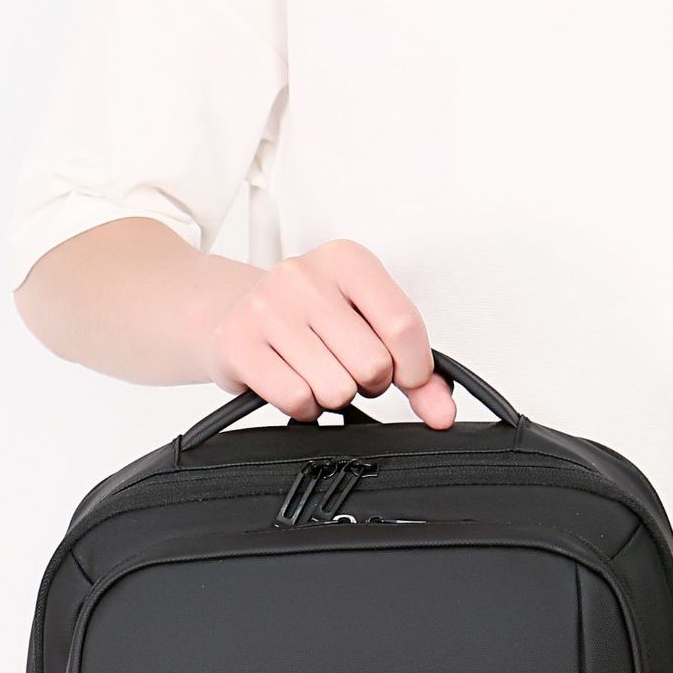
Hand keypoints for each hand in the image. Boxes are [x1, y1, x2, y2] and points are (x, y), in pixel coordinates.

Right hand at [200, 239, 455, 428]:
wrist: (229, 310)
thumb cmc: (308, 318)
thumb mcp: (367, 325)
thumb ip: (416, 370)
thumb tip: (442, 411)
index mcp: (347, 261)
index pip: (403, 326)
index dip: (413, 368)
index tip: (404, 375)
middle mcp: (304, 276)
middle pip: (373, 365)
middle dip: (367, 382)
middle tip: (344, 366)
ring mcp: (267, 308)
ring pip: (337, 390)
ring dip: (332, 396)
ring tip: (314, 370)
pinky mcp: (238, 343)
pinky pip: (297, 400)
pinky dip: (302, 406)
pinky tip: (291, 381)